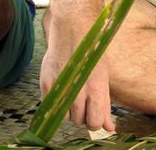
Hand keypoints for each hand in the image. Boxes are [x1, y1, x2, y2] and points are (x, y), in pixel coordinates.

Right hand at [40, 8, 114, 132]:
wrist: (73, 26)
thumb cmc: (92, 50)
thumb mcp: (103, 77)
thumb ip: (104, 106)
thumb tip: (109, 128)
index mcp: (96, 90)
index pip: (94, 123)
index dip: (95, 121)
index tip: (94, 113)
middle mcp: (77, 91)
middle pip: (79, 121)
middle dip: (82, 115)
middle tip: (83, 100)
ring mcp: (60, 86)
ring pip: (65, 116)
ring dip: (69, 110)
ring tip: (72, 94)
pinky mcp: (46, 81)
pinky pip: (49, 104)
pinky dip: (55, 102)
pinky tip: (60, 90)